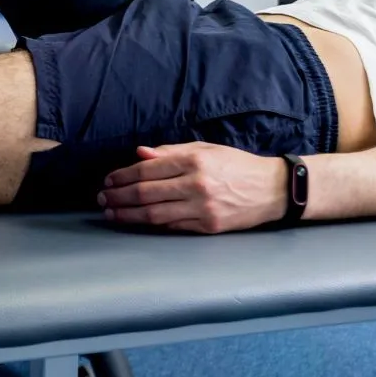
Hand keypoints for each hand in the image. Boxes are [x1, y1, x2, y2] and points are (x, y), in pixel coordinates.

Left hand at [97, 143, 288, 233]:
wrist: (273, 189)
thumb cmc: (236, 165)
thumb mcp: (206, 149)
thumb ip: (170, 152)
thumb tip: (139, 153)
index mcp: (194, 161)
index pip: (147, 170)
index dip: (122, 176)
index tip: (108, 180)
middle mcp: (196, 185)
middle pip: (145, 193)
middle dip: (118, 196)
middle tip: (102, 198)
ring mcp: (202, 208)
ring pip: (154, 214)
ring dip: (127, 214)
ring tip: (111, 213)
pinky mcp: (208, 226)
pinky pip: (172, 226)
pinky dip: (150, 224)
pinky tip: (136, 222)